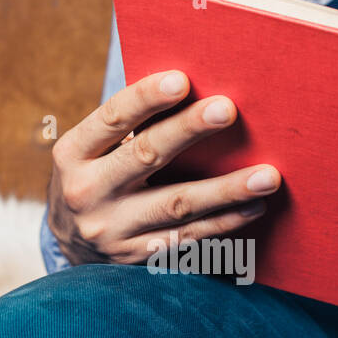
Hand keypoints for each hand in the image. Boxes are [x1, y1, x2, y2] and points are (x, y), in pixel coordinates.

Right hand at [48, 70, 280, 264]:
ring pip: (177, 205)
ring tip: (267, 176)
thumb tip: (195, 91)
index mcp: (73, 154)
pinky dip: (225, 222)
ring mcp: (113, 230)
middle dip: (188, 130)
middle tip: (227, 110)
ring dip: (226, 189)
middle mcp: (87, 192)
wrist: (70, 246)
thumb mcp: (92, 151)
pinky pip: (189, 237)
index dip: (146, 98)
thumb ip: (129, 126)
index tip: (181, 80)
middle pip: (145, 155)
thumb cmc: (95, 177)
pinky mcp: (137, 257)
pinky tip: (254, 206)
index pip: (112, 118)